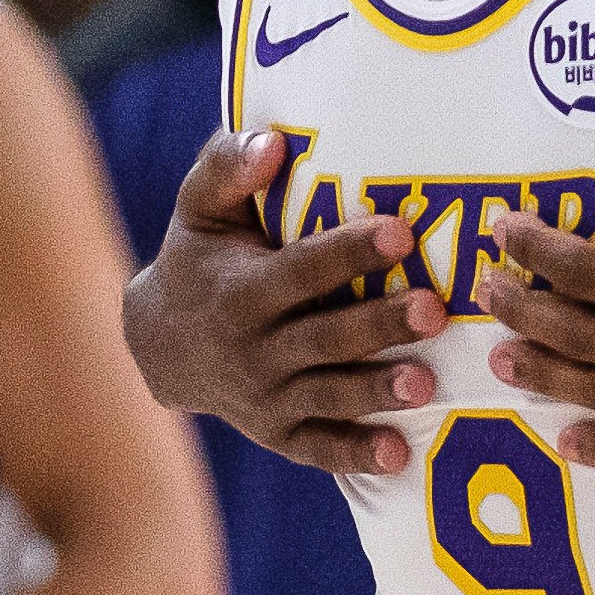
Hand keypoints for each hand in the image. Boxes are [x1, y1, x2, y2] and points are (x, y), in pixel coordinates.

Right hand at [123, 129, 435, 474]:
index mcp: (241, 291)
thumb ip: (228, 168)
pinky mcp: (277, 432)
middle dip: (378, 324)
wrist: (160, 346)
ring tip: (426, 385)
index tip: (400, 232)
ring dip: (375, 391)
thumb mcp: (199, 210)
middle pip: (323, 337)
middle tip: (434, 310)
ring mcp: (265, 397)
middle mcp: (253, 349)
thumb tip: (272, 141)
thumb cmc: (197, 259)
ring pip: (327, 395)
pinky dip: (354, 453)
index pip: (301, 270)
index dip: (348, 252)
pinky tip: (398, 454)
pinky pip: (316, 448)